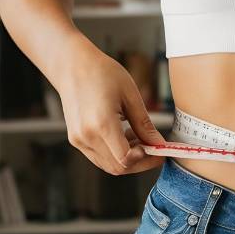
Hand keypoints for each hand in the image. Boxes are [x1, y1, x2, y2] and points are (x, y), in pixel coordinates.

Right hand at [56, 35, 167, 174]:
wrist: (74, 66)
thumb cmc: (103, 74)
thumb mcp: (130, 95)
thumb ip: (143, 123)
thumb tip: (158, 143)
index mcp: (102, 125)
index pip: (125, 159)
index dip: (146, 160)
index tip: (160, 152)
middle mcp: (87, 137)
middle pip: (117, 167)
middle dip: (140, 162)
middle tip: (155, 148)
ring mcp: (79, 140)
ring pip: (108, 164)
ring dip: (128, 158)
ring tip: (141, 137)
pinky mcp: (76, 139)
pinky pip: (99, 156)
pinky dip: (115, 153)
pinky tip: (126, 135)